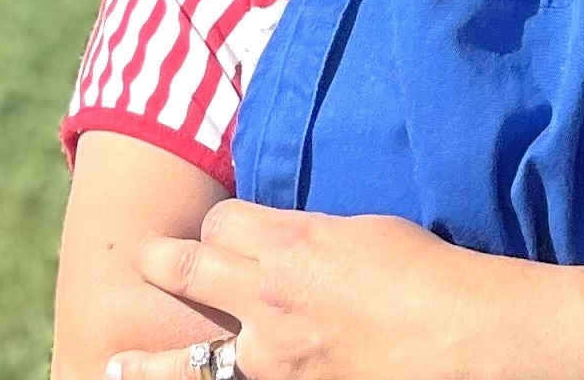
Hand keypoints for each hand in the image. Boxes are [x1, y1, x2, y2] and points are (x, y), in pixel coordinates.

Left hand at [108, 201, 515, 379]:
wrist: (466, 337)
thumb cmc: (430, 275)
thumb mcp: (365, 233)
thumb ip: (315, 238)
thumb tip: (294, 243)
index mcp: (290, 243)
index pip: (222, 221)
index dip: (221, 225)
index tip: (224, 231)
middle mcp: (268, 297)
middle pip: (190, 268)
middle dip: (163, 264)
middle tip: (142, 261)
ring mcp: (273, 358)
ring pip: (190, 356)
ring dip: (151, 361)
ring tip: (118, 363)